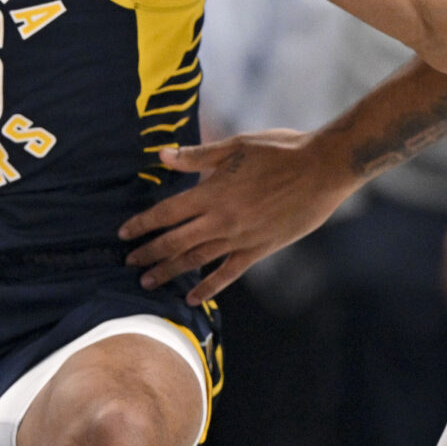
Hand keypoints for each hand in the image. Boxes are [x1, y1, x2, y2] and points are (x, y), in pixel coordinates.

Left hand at [119, 129, 357, 304]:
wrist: (323, 169)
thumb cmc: (279, 150)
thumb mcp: (234, 146)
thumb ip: (197, 156)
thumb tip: (162, 156)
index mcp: (212, 192)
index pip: (166, 213)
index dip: (143, 224)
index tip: (124, 233)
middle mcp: (222, 219)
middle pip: (175, 241)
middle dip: (149, 253)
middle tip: (128, 263)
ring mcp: (241, 238)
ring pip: (197, 259)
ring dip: (170, 272)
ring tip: (148, 282)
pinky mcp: (260, 249)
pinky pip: (229, 273)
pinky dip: (210, 287)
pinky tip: (194, 298)